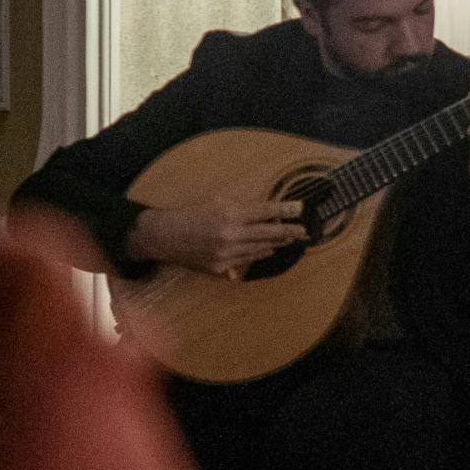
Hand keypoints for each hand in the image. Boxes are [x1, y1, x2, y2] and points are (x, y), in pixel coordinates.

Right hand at [129, 197, 307, 277]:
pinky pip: (247, 260)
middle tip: (305, 230)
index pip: (265, 211)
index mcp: (230, 215)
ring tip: (292, 239)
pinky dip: (260, 254)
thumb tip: (266, 212)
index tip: (301, 208)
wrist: (164, 236)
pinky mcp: (221, 266)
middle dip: (290, 231)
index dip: (286, 210)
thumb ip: (242, 208)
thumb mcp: (216, 203)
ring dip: (278, 243)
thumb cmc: (190, 214)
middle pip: (269, 233)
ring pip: (261, 248)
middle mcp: (231, 235)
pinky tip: (270, 250)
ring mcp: (227, 254)